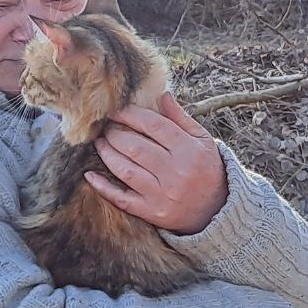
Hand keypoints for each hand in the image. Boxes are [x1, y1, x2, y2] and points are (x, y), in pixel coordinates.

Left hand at [85, 92, 226, 233]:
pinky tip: (90, 175)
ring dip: (107, 154)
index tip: (117, 110)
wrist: (217, 210)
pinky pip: (121, 199)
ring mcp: (162, 194)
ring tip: (100, 143)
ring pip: (125, 170)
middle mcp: (175, 172)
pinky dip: (103, 187)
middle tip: (106, 127)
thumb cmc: (207, 169)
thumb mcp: (202, 141)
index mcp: (188, 150)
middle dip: (115, 133)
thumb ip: (181, 118)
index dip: (131, 115)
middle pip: (135, 146)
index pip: (154, 125)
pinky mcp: (152, 212)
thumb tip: (162, 94)